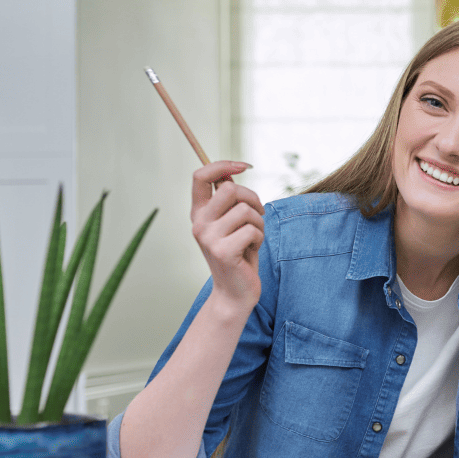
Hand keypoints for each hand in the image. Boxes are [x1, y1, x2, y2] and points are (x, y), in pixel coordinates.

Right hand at [191, 161, 264, 309]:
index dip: (223, 165)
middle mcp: (199, 223)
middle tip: (257, 214)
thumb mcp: (231, 223)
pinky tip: (250, 251)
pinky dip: (259, 239)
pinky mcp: (223, 251)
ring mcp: (208, 238)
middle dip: (252, 198)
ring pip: (245, 210)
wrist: (234, 292)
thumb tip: (232, 170)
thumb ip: (229, 200)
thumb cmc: (238, 254)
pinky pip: (252, 231)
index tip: (244, 166)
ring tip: (252, 238)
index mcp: (199, 212)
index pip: (200, 176)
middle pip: (229, 188)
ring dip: (258, 223)